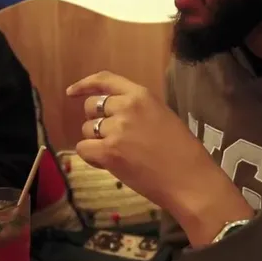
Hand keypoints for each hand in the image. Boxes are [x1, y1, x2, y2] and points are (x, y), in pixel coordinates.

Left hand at [66, 72, 247, 230]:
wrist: (189, 179)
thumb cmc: (182, 152)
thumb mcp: (162, 117)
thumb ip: (138, 110)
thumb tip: (111, 116)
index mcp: (142, 95)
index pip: (105, 80)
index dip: (85, 84)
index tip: (72, 92)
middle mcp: (127, 107)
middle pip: (91, 107)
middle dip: (95, 122)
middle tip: (111, 139)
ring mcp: (117, 129)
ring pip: (86, 130)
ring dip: (96, 142)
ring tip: (118, 155)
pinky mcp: (109, 151)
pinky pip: (83, 149)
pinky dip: (91, 158)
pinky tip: (108, 164)